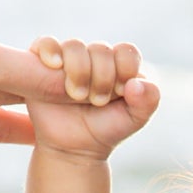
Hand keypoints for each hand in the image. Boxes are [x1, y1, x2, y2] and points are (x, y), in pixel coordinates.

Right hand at [24, 39, 158, 158]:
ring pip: (74, 46)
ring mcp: (69, 58)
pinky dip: (51, 51)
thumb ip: (148, 101)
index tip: (121, 93)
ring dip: (79, 72)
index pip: (126, 52)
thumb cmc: (105, 131)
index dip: (125, 70)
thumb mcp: (134, 120)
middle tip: (98, 102)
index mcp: (119, 65)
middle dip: (102, 78)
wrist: (73, 149)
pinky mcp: (44, 62)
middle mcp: (94, 57)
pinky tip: (55, 65)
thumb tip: (136, 83)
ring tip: (77, 96)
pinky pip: (46, 44)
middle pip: (101, 49)